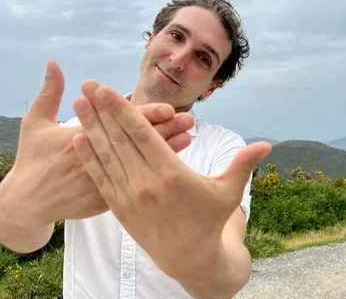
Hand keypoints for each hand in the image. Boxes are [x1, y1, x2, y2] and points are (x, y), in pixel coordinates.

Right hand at [0, 60, 194, 231]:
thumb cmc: (31, 159)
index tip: (169, 109)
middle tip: (189, 120)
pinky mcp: (106, 202)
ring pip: (140, 165)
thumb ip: (49, 92)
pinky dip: (153, 176)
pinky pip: (134, 187)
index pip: (120, 125)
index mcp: (81, 138)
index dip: (146, 116)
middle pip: (136, 143)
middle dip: (165, 130)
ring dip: (165, 152)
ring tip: (188, 138)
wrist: (26, 203)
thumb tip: (53, 63)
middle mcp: (96, 161)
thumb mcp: (35, 122)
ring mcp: (102, 183)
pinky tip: (172, 168)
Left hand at [71, 82, 271, 281]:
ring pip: (106, 156)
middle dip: (100, 110)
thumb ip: (242, 164)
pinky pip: (100, 178)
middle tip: (86, 86)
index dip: (122, 110)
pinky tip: (77, 139)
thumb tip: (268, 144)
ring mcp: (130, 197)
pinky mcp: (119, 209)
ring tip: (76, 105)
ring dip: (90, 128)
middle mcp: (146, 184)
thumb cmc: (210, 220)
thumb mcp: (229, 192)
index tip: (106, 89)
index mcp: (172, 175)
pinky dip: (88, 158)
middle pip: (118, 140)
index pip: (142, 134)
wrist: (189, 259)